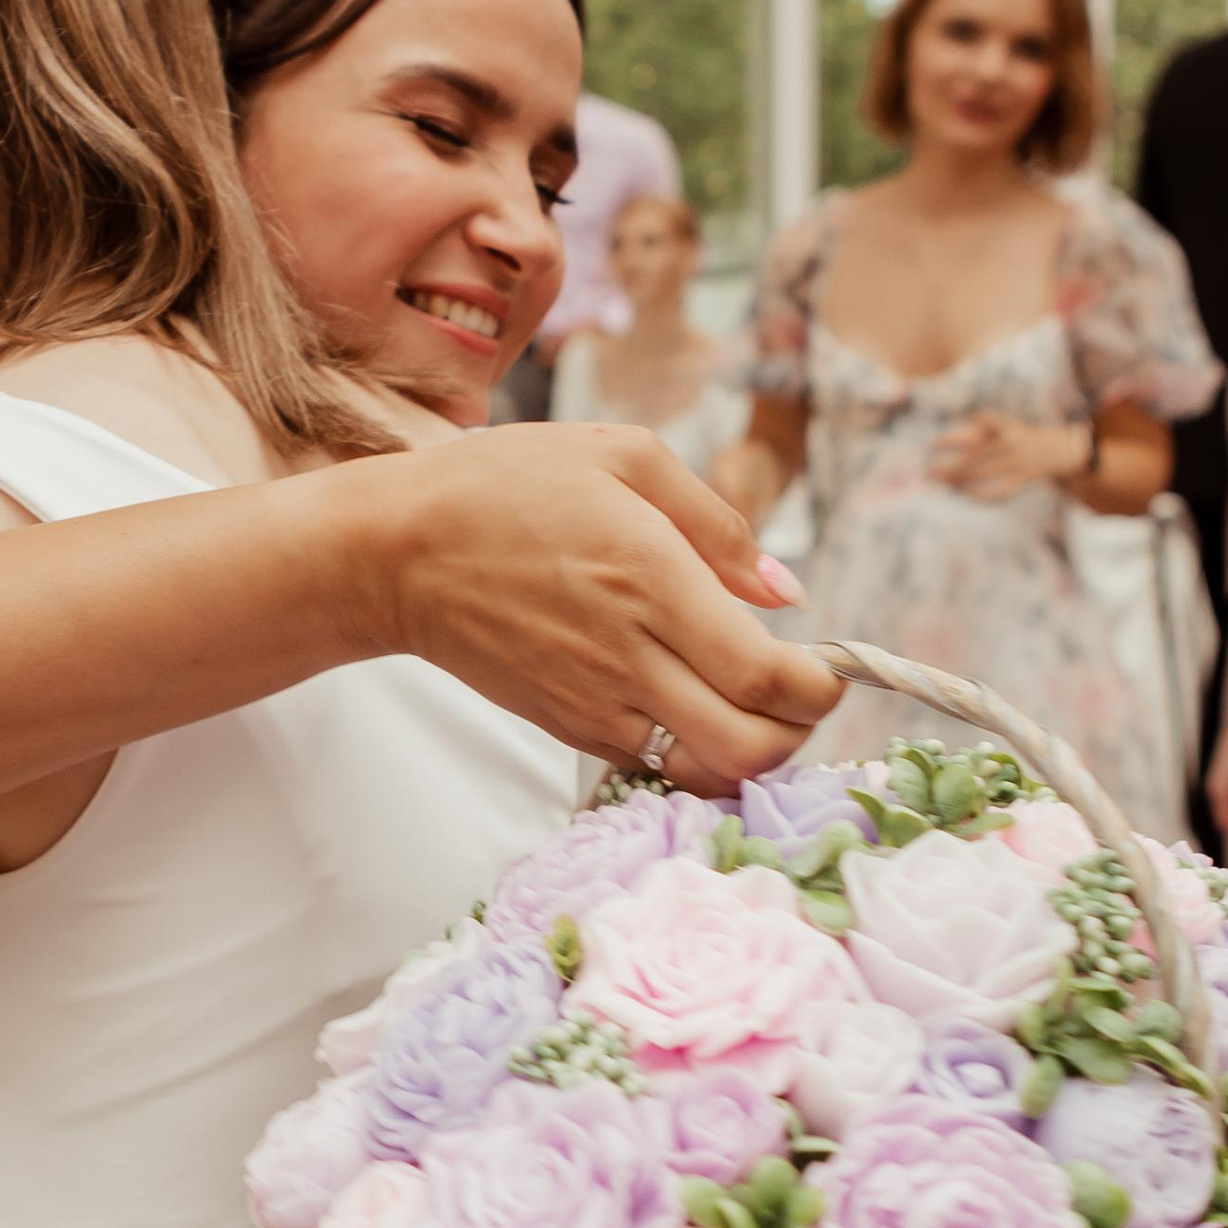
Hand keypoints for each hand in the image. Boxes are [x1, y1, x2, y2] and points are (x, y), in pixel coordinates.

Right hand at [348, 423, 842, 789]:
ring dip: (748, 750)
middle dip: (799, 734)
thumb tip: (785, 590)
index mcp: (651, 578)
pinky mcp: (567, 726)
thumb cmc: (507, 486)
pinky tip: (688, 701)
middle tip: (798, 696)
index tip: (829, 667)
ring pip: (704, 771)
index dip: (820, 688)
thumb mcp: (621, 457)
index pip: (766, 676)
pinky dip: (690, 747)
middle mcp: (628, 653)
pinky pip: (653, 760)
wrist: (397, 554)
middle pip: (750, 748)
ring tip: (749, 705)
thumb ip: (717, 522)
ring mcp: (594, 701)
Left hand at [927, 412, 1088, 502]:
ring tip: (942, 484)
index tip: (935, 443)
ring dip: (961, 480)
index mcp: (1007, 427)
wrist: (1061, 449)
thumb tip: (953, 428)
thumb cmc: (1023, 435)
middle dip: (951, 465)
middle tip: (929, 473)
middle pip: (975, 455)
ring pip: (984, 474)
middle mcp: (1012, 444)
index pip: (979, 426)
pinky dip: (983, 496)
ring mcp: (1018, 463)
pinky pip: (1001, 491)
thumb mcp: (1007, 424)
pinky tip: (965, 496)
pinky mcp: (1023, 479)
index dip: (957, 435)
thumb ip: (984, 424)